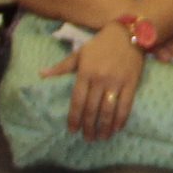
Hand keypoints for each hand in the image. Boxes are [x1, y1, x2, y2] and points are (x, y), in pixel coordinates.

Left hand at [42, 25, 146, 140]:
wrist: (128, 34)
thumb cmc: (100, 44)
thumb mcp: (79, 53)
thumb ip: (62, 67)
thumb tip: (41, 74)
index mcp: (85, 73)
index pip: (77, 101)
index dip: (74, 117)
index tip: (72, 130)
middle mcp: (99, 79)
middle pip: (92, 109)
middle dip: (89, 126)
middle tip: (87, 138)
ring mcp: (116, 82)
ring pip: (108, 110)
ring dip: (104, 127)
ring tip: (101, 137)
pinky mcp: (131, 84)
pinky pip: (125, 106)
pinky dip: (120, 119)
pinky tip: (117, 128)